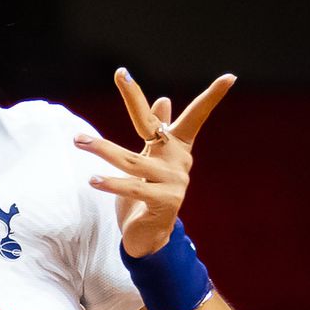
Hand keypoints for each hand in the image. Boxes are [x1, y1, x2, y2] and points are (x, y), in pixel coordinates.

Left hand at [75, 66, 234, 255]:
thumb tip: (164, 99)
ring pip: (131, 161)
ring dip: (102, 149)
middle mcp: (178, 160)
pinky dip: (111, 184)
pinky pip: (133, 188)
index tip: (231, 77)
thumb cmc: (147, 194)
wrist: (149, 235)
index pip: (194, 116)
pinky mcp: (165, 201)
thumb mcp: (149, 160)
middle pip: (153, 124)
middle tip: (122, 74)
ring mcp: (174, 181)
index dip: (212, 98)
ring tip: (78, 141)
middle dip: (135, 98)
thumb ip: (156, 131)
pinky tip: (92, 180)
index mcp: (177, 147)